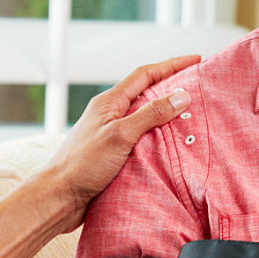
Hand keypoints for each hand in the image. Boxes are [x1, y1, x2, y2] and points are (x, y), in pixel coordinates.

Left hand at [38, 55, 199, 226]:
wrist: (59, 197)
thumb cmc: (83, 164)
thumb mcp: (120, 135)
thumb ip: (150, 115)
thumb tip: (181, 96)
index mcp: (110, 102)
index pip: (146, 74)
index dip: (172, 65)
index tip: (196, 60)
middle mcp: (111, 114)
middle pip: (147, 93)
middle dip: (173, 87)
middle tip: (199, 87)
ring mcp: (112, 134)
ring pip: (145, 117)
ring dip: (167, 114)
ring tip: (193, 116)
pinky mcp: (114, 155)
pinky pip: (142, 139)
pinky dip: (159, 138)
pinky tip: (173, 146)